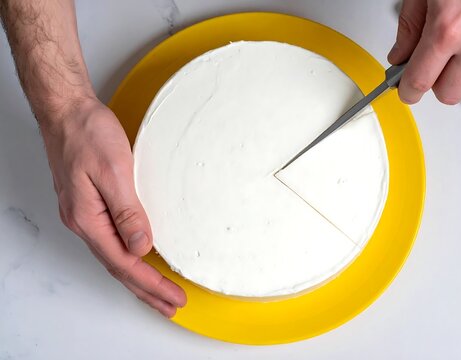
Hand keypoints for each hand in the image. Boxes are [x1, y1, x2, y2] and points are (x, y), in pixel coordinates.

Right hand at [41, 98, 185, 316]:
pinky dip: (130, 257)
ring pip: (115, 257)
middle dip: (146, 291)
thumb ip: (127, 212)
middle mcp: (84, 222)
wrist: (67, 112)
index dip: (151, 284)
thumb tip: (142, 246)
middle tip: (171, 306)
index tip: (174, 297)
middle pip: (119, 268)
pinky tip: (140, 259)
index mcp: (88, 219)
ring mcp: (86, 215)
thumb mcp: (113, 171)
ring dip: (139, 278)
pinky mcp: (92, 205)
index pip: (124, 263)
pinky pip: (113, 241)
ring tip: (159, 293)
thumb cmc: (86, 134)